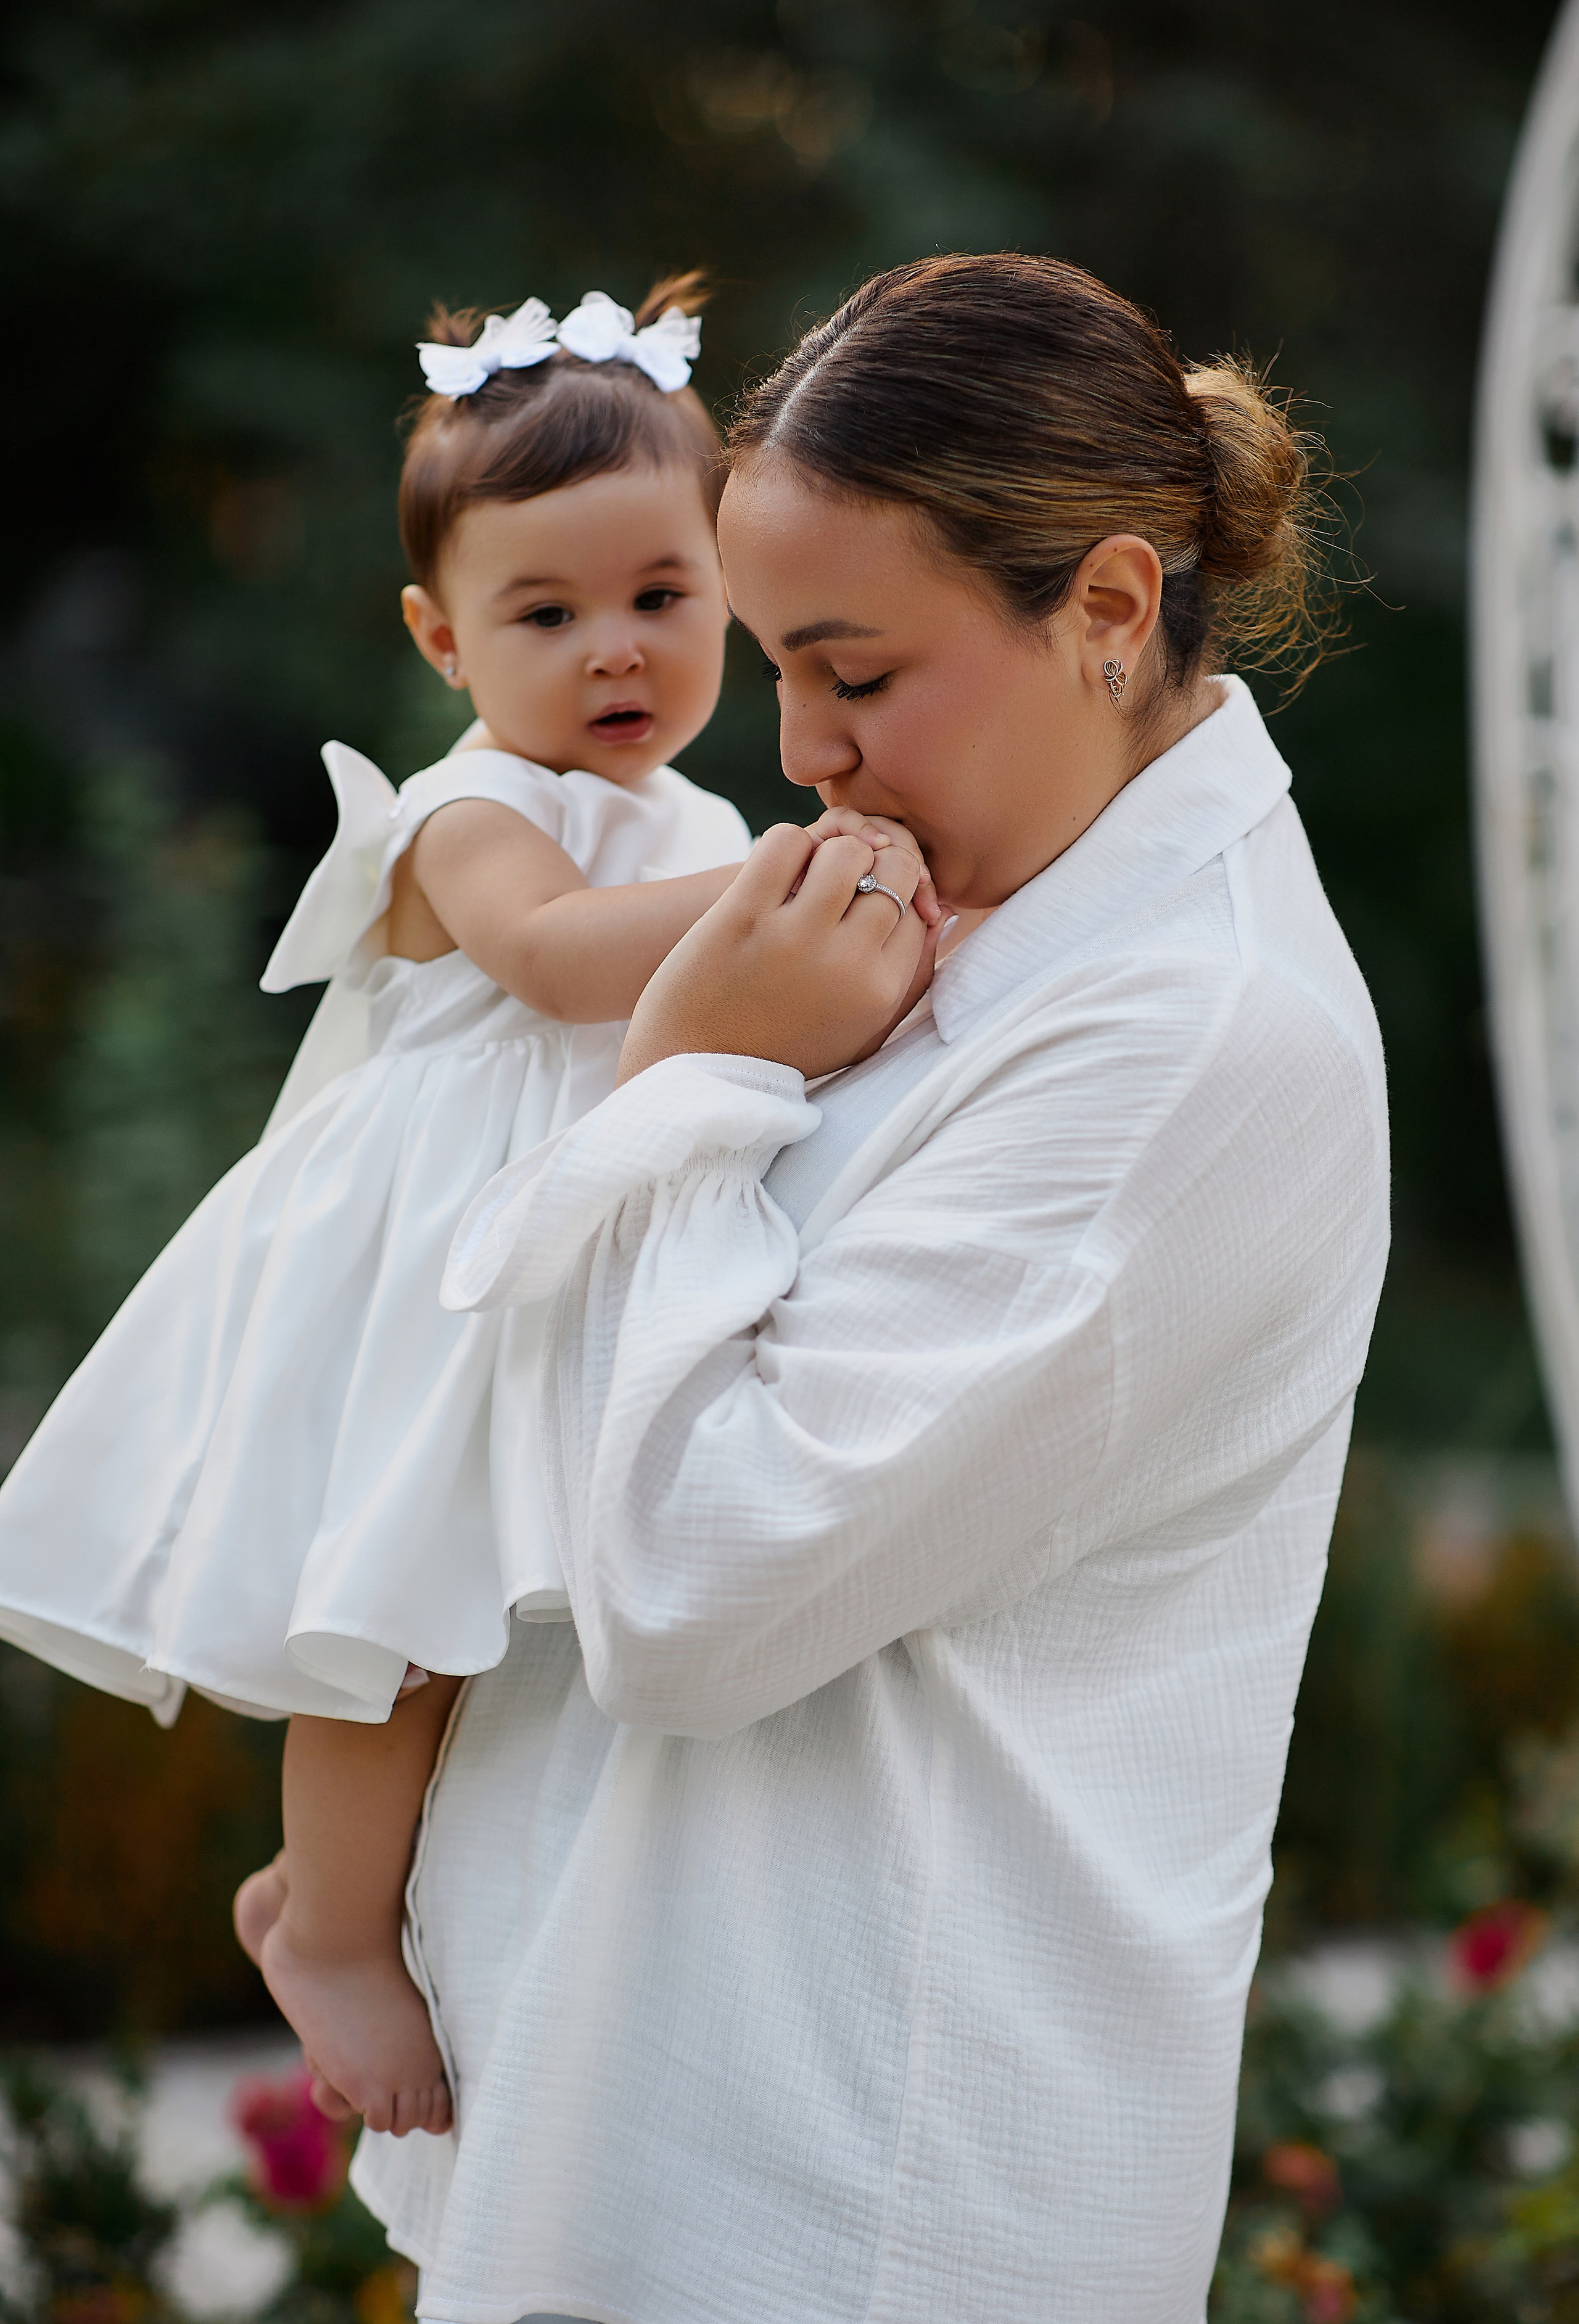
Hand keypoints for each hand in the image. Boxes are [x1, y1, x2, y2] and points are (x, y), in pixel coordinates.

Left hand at [618, 824, 940, 1083]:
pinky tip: (774, 872)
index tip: (867, 899)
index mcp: (880, 992)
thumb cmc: (781, 1047)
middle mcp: (846, 964)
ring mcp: (794, 937)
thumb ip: (908, 980)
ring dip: (829, 853)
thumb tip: (937, 913)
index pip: (917, 909)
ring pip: (846, 850)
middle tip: (839, 881)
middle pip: (892, 871)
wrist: (693, 1070)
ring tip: (807, 878)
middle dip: (872, 865)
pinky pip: (786, 841)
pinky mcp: (742, 915)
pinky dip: (786, 844)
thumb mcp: (858, 1033)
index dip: (896, 893)